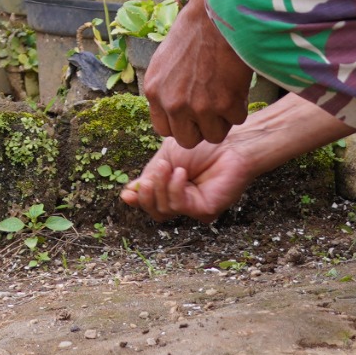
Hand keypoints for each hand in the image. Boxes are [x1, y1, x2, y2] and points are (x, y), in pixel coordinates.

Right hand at [121, 137, 256, 222]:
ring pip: (164, 210)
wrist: (229, 143)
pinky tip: (180, 174)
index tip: (126, 194)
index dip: (138, 199)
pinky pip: (180, 206)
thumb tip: (127, 194)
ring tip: (168, 167)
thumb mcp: (166, 158)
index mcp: (172, 188)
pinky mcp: (205, 210)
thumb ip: (149, 176)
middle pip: (155, 211)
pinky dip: (175, 189)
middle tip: (151, 176)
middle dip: (147, 193)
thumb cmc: (201, 146)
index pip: (150, 202)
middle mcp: (183, 201)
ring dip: (160, 187)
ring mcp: (194, 207)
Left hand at [137, 0, 252, 148]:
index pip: (163, 130)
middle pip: (187, 140)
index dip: (180, 124)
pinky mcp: (225, 104)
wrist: (217, 15)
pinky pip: (237, 119)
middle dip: (201, 128)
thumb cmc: (194, 31)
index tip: (191, 116)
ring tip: (226, 96)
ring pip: (214, 135)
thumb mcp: (165, 61)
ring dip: (223, 120)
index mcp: (154, 91)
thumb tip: (172, 111)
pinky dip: (241, 105)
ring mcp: (198, 106)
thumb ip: (166, 88)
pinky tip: (237, 85)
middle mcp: (173, 103)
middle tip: (213, 111)